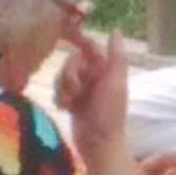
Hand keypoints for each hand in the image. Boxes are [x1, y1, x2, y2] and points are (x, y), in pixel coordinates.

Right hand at [57, 29, 129, 163]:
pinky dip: (59, 98)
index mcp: (106, 69)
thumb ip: (116, 57)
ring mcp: (83, 90)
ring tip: (69, 103)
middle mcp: (94, 76)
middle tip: (75, 91)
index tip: (63, 36)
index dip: (78, 41)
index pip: (89, 47)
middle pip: (71, 62)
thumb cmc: (109, 114)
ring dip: (63, 88)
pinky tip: (64, 109)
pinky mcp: (73, 102)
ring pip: (63, 76)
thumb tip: (116, 30)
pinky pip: (59, 91)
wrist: (98, 144)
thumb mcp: (114, 83)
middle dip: (68, 75)